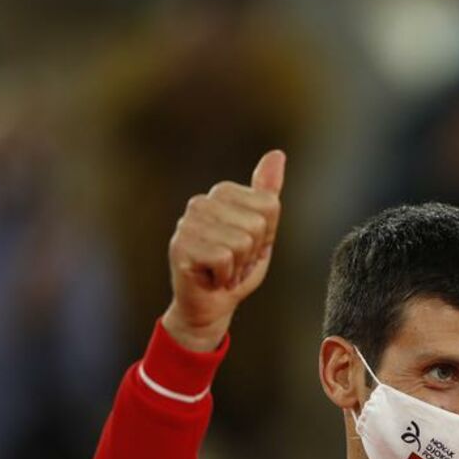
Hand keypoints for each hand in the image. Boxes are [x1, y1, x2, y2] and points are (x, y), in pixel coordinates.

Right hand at [162, 150, 285, 351]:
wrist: (210, 304)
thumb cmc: (237, 267)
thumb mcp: (262, 230)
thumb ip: (267, 194)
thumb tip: (277, 154)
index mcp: (222, 193)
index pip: (269, 206)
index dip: (266, 235)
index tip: (249, 247)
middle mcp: (201, 202)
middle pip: (257, 224)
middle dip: (253, 252)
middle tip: (235, 262)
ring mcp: (187, 223)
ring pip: (241, 242)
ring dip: (238, 266)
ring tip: (223, 270)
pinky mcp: (180, 247)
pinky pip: (224, 258)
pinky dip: (226, 276)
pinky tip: (212, 278)